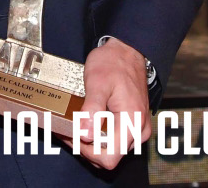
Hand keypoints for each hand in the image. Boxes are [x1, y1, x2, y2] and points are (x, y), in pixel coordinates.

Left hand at [75, 37, 151, 168]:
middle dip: (86, 147)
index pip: (109, 157)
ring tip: (75, 126)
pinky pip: (115, 140)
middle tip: (68, 130)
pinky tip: (87, 124)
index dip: (87, 152)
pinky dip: (99, 136)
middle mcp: (138, 129)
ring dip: (91, 143)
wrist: (127, 50)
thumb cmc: (114, 63)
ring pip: (112, 151)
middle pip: (109, 157)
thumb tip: (85, 134)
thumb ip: (92, 109)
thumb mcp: (97, 82)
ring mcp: (137, 128)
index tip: (73, 137)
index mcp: (131, 121)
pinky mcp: (134, 124)